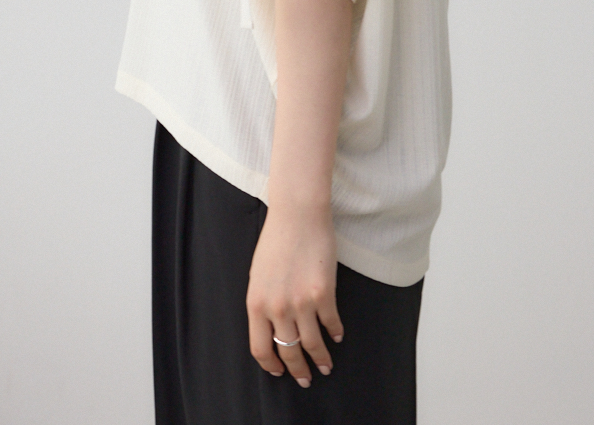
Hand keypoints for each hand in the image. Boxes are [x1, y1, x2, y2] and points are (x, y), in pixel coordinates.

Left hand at [246, 201, 343, 386]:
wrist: (297, 214)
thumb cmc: (276, 239)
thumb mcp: (258, 275)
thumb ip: (263, 302)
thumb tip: (272, 328)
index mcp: (256, 304)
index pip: (260, 349)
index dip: (271, 365)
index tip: (280, 372)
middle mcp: (277, 308)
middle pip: (287, 352)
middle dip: (298, 370)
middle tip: (305, 379)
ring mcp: (301, 302)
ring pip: (311, 344)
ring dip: (320, 359)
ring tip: (326, 366)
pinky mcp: (323, 293)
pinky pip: (330, 323)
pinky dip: (335, 333)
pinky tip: (337, 336)